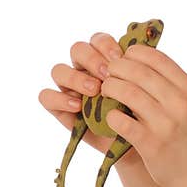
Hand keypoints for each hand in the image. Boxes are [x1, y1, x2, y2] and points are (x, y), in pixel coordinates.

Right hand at [37, 32, 140, 160]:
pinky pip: (46, 96)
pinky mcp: (59, 108)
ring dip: (76, 77)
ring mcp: (69, 88)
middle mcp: (84, 71)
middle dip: (92, 58)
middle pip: (77, 50)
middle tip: (108, 74)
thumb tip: (137, 50)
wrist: (134, 145)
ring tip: (95, 90)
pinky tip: (78, 107)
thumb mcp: (141, 92)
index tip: (120, 57)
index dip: (106, 45)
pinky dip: (59, 99)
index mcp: (104, 60)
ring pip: (58, 70)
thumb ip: (136, 72)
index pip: (98, 41)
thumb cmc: (139, 115)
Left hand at [100, 43, 186, 186]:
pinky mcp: (152, 145)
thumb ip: (170, 82)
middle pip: (139, 72)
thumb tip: (138, 57)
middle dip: (116, 68)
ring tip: (104, 91)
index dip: (133, 53)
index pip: (156, 58)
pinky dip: (111, 115)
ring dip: (110, 88)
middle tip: (107, 74)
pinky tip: (109, 116)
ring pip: (129, 93)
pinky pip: (122, 122)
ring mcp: (166, 124)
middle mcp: (180, 103)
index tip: (122, 58)